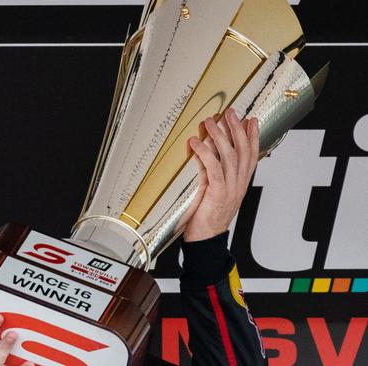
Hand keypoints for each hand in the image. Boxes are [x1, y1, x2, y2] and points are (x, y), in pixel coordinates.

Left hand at [182, 108, 258, 241]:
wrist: (205, 240)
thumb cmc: (206, 217)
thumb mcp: (214, 191)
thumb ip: (215, 174)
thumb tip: (209, 154)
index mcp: (240, 184)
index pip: (251, 155)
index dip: (253, 136)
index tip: (251, 120)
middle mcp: (238, 184)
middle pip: (242, 151)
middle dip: (237, 129)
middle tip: (230, 112)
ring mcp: (230, 189)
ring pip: (229, 156)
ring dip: (219, 136)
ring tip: (210, 121)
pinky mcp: (217, 193)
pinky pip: (213, 168)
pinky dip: (205, 153)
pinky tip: (196, 142)